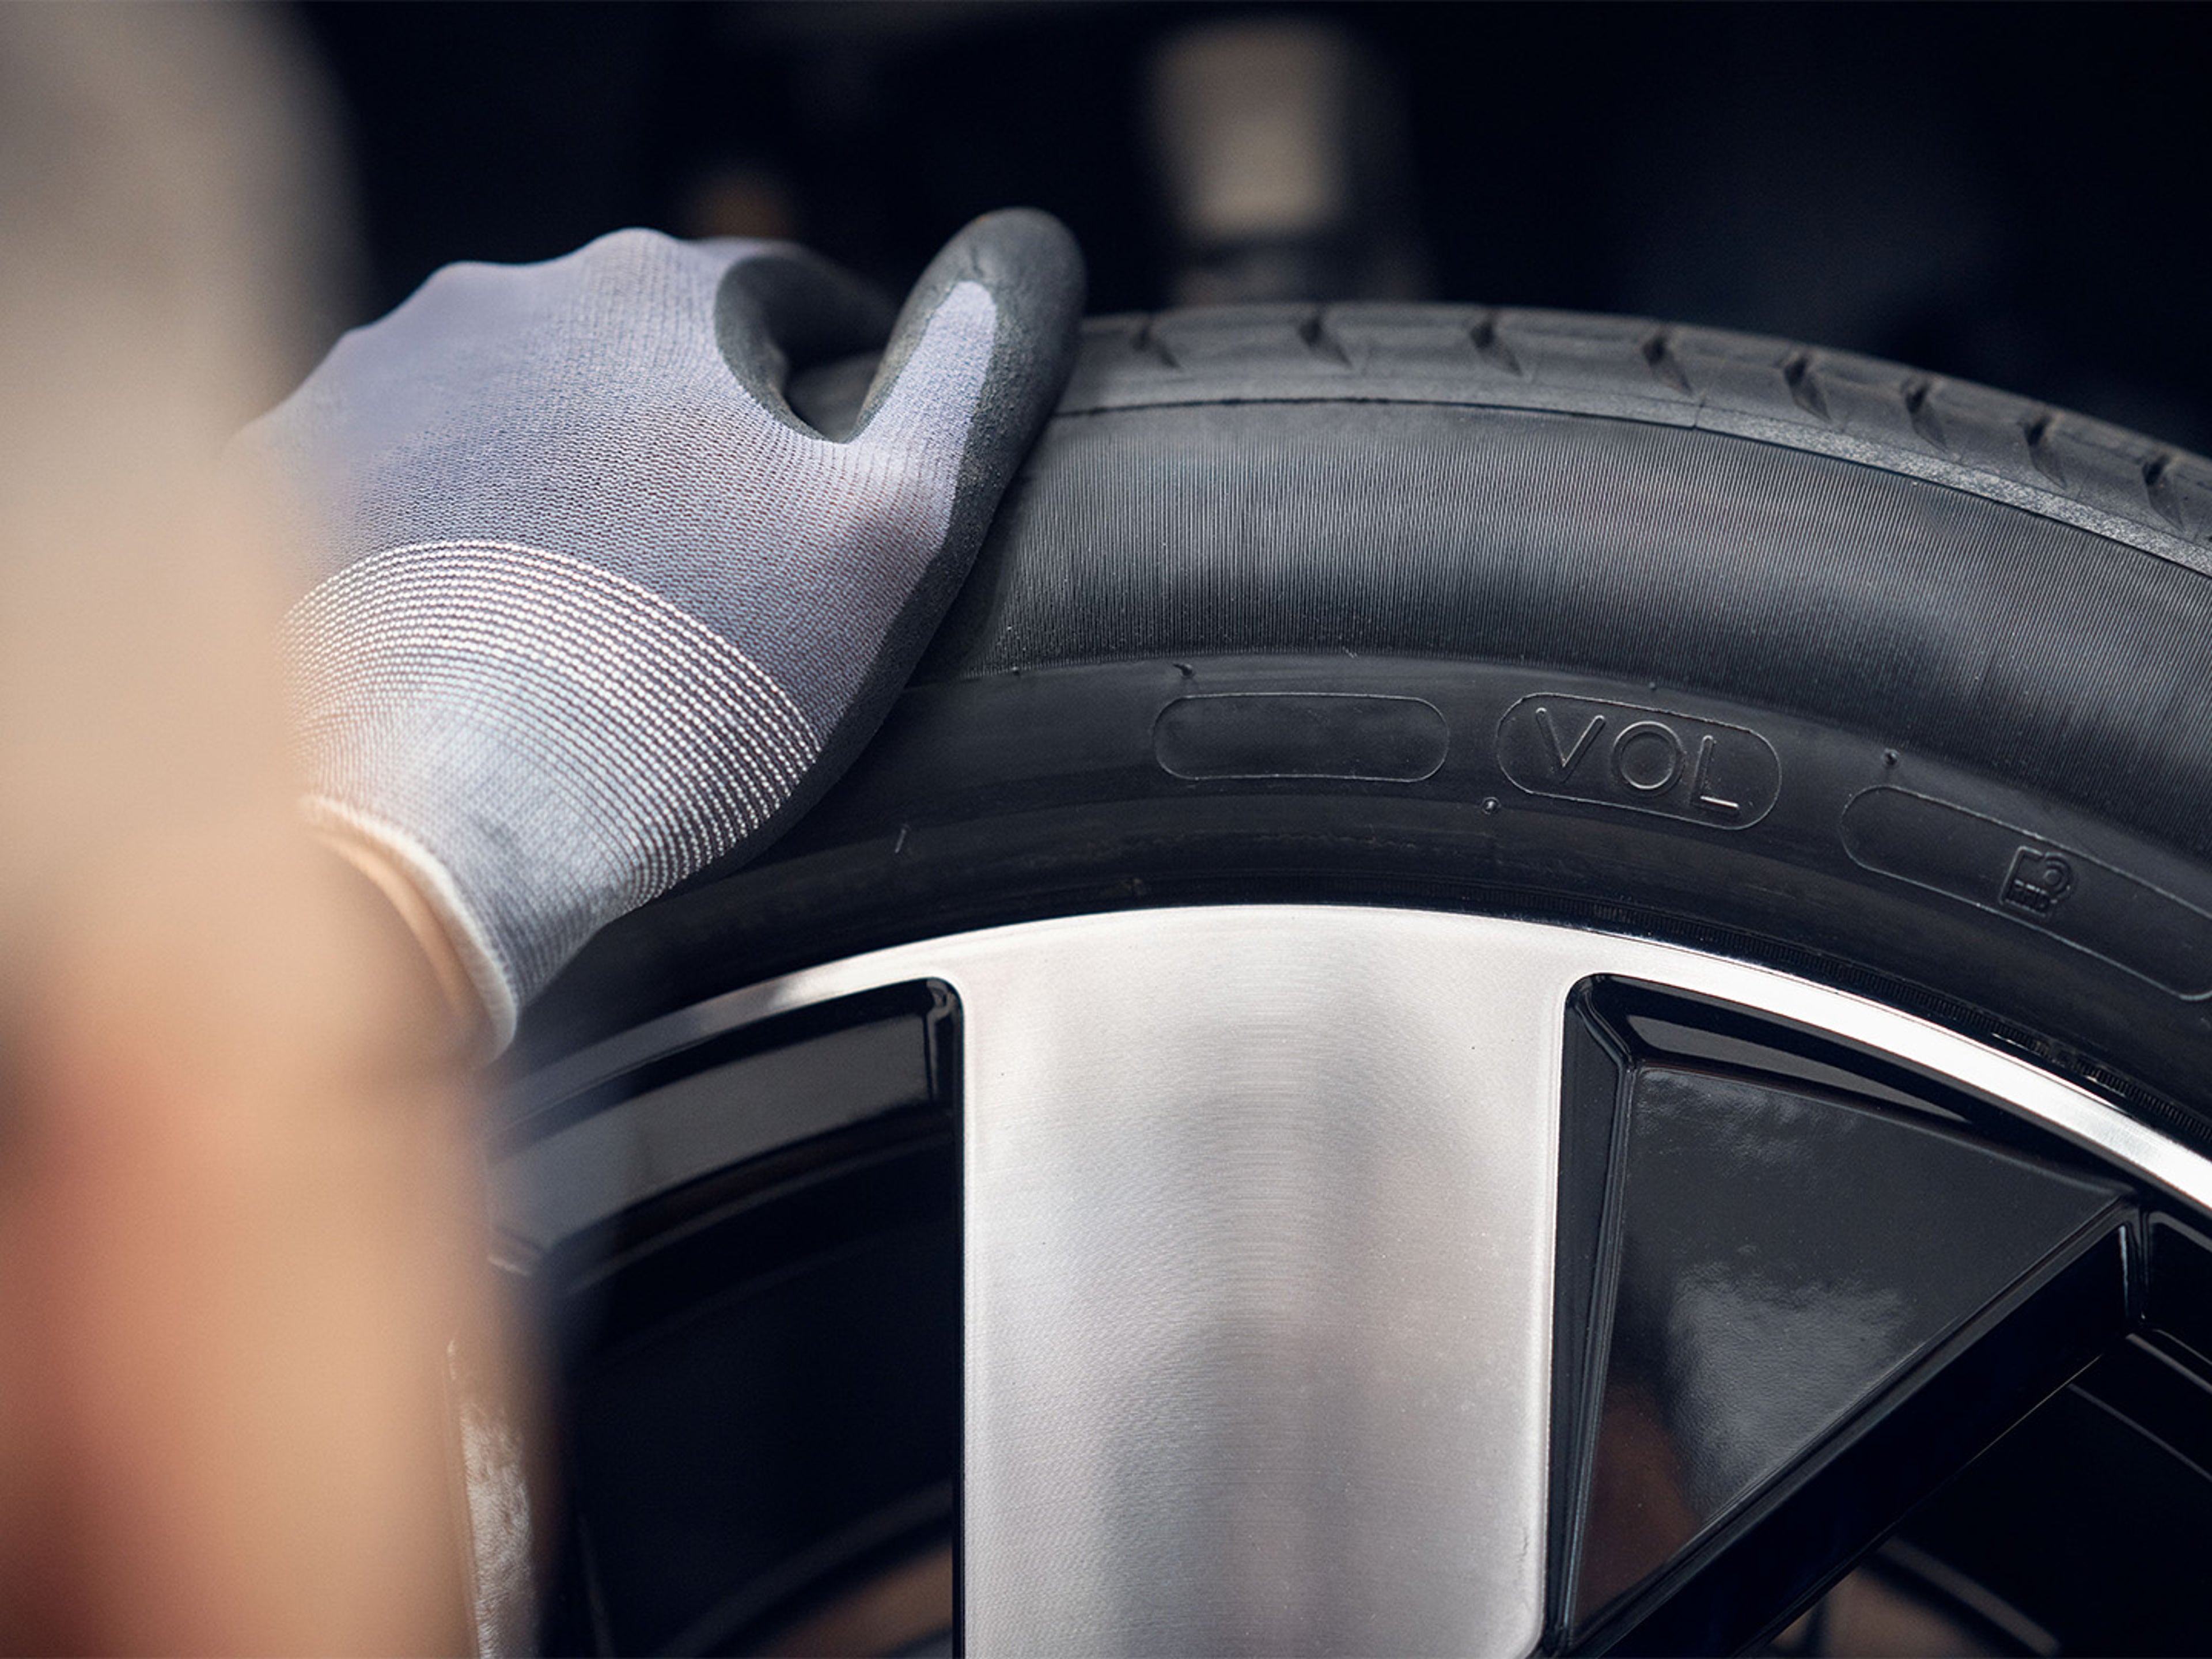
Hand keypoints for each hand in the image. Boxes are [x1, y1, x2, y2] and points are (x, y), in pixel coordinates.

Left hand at [236, 213, 1084, 1046]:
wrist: (444, 821)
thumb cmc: (682, 684)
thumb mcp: (887, 534)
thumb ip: (956, 392)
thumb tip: (998, 289)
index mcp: (652, 298)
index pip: (774, 293)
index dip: (826, 367)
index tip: (833, 447)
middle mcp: (492, 306)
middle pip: (632, 349)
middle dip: (687, 428)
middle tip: (722, 560)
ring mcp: (369, 385)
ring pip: (508, 407)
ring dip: (562, 474)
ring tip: (600, 609)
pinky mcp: (285, 478)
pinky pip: (398, 480)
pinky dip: (449, 530)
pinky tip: (487, 623)